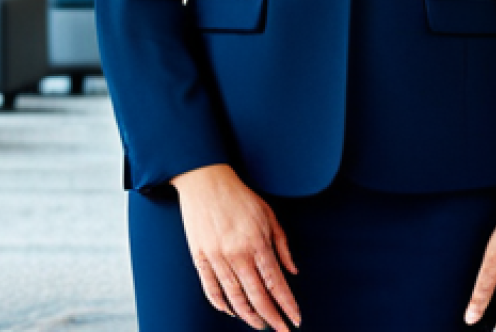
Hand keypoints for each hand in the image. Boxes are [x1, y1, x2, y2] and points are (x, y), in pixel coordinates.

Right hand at [170, 163, 301, 329]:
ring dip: (249, 316)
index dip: (287, 304)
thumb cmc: (239, 195)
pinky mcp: (200, 257)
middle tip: (281, 330)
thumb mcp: (268, 214)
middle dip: (272, 318)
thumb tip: (292, 271)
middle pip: (257, 297)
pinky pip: (210, 289)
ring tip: (260, 325)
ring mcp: (217, 257)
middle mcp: (237, 253)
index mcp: (256, 242)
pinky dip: (221, 304)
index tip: (296, 319)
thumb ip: (282, 244)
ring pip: (235, 298)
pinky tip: (231, 311)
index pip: (276, 283)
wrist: (205, 179)